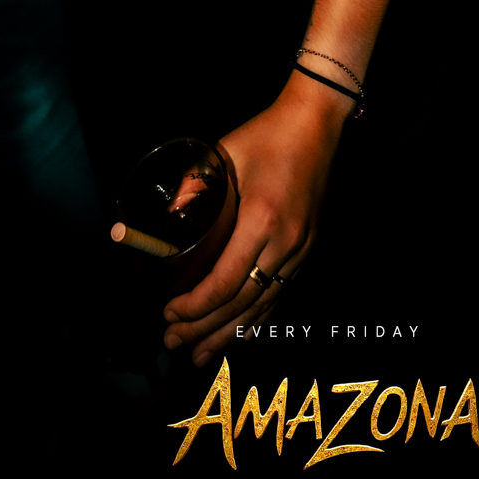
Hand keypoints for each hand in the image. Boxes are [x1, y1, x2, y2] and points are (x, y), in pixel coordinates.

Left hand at [158, 77, 347, 365]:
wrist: (316, 123)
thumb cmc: (266, 134)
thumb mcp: (224, 153)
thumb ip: (193, 187)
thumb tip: (162, 223)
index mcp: (263, 219)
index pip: (226, 281)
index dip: (196, 305)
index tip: (168, 313)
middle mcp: (286, 243)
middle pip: (243, 302)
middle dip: (205, 328)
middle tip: (174, 344)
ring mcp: (302, 249)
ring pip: (264, 306)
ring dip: (230, 334)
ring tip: (200, 355)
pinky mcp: (308, 249)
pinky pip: (281, 294)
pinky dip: (258, 320)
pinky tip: (239, 334)